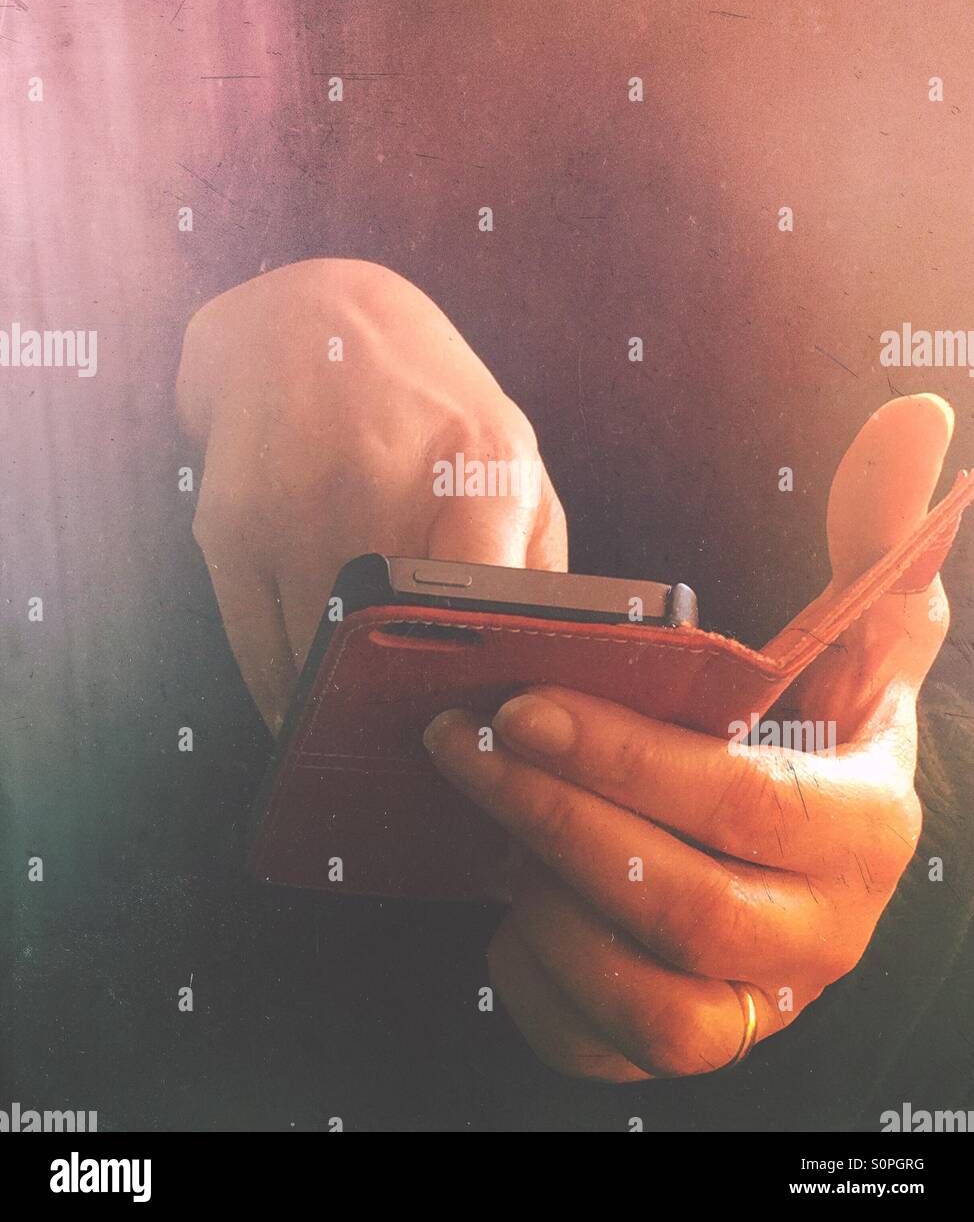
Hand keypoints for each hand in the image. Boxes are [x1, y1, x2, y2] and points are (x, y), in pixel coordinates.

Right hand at [176, 258, 566, 730]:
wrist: (304, 324)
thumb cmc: (430, 404)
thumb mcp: (514, 455)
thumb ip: (538, 561)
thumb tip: (541, 675)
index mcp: (480, 460)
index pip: (488, 593)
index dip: (484, 676)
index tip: (487, 727)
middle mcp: (379, 479)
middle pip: (394, 651)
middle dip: (411, 715)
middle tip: (429, 752)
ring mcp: (294, 507)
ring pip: (318, 669)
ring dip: (345, 714)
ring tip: (373, 733)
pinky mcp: (227, 529)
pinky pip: (256, 657)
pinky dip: (289, 696)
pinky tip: (316, 704)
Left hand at [423, 395, 954, 1080]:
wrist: (780, 832)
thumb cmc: (800, 719)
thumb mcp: (848, 622)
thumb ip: (877, 532)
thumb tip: (915, 415)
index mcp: (867, 824)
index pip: (749, 804)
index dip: (628, 759)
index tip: (525, 700)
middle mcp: (828, 934)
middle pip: (684, 905)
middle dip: (554, 818)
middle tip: (464, 740)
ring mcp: (761, 1004)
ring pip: (651, 1002)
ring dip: (550, 905)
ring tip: (491, 821)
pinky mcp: (691, 1040)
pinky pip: (609, 1048)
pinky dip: (544, 986)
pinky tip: (512, 906)